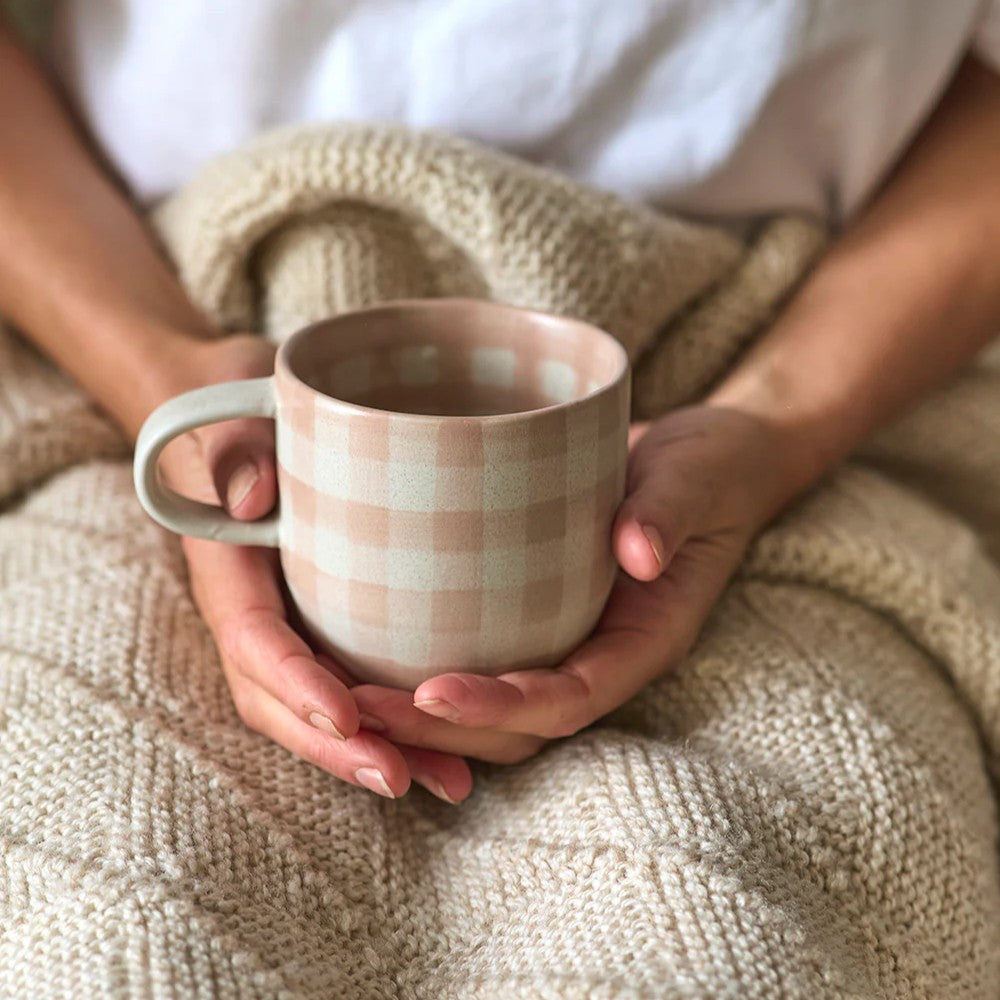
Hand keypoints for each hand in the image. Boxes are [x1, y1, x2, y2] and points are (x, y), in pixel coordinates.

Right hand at [153, 334, 472, 803]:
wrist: (249, 415)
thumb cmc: (245, 409)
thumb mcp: (235, 412)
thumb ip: (233, 448)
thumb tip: (251, 498)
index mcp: (229, 571)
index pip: (253, 638)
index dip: (294, 683)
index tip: (346, 715)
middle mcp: (258, 612)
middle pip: (281, 699)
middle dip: (336, 746)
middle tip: (399, 777)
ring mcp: (292, 626)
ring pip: (321, 708)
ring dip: (377, 750)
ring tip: (443, 783)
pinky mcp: (328, 625)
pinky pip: (353, 687)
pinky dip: (397, 725)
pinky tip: (452, 752)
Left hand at [347, 406, 804, 759]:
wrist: (704, 460)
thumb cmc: (705, 471)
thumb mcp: (695, 481)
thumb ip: (671, 514)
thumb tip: (640, 553)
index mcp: (642, 639)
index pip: (572, 698)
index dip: (503, 708)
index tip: (433, 693)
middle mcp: (599, 652)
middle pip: (517, 723)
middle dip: (440, 727)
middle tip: (357, 704)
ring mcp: (568, 637)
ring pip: (492, 705)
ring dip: (421, 712)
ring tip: (344, 693)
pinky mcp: (539, 611)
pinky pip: (485, 656)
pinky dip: (428, 666)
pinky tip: (367, 645)